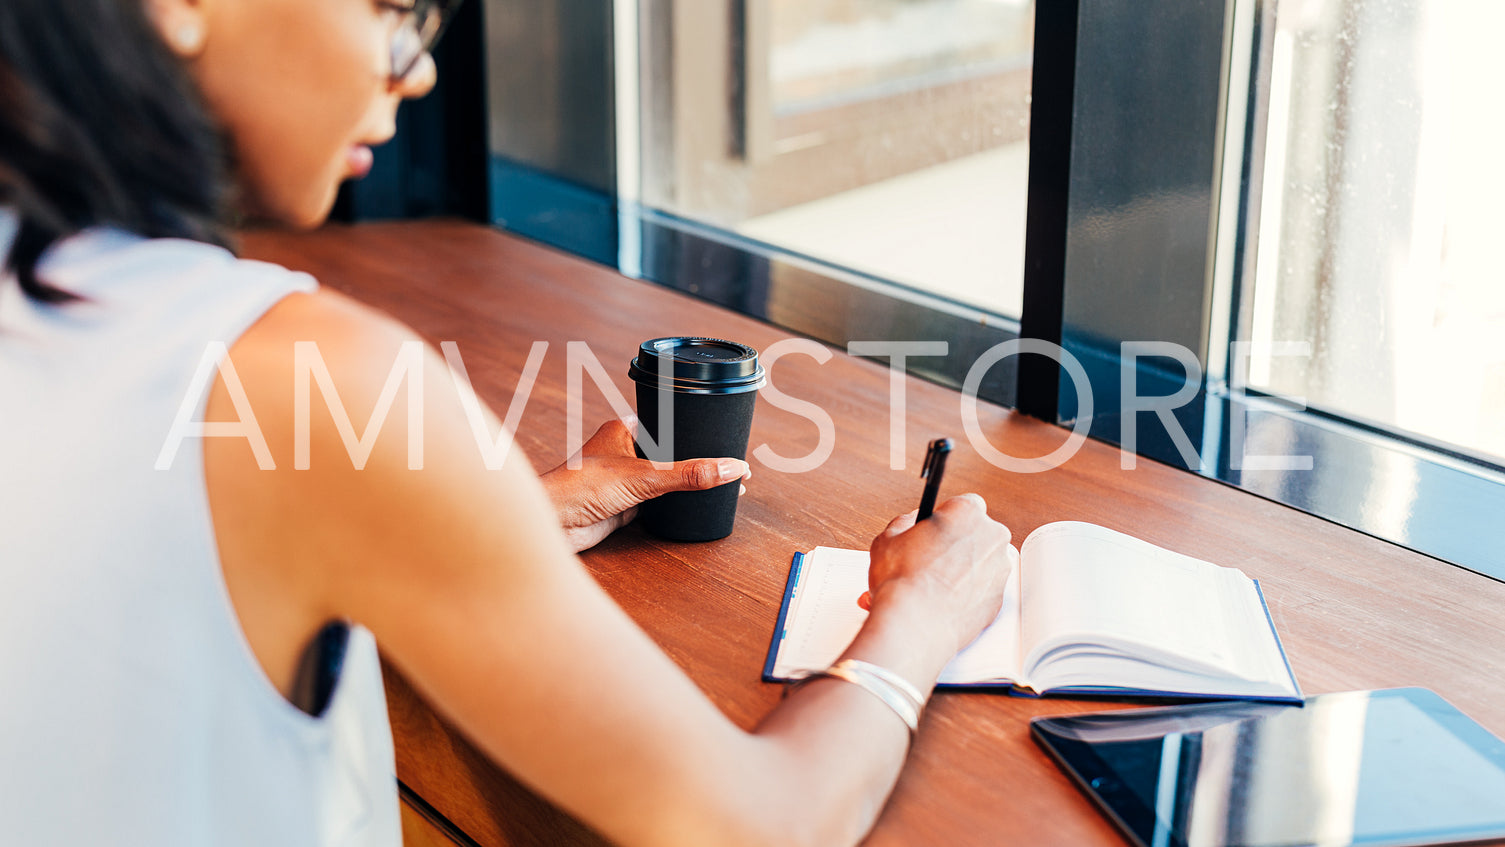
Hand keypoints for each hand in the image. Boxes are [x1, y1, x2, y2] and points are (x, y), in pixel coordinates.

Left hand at [540, 418, 750, 551]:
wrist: (552, 523)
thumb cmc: (581, 486)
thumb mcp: (645, 477)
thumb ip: (688, 474)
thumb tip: (730, 469)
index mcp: (625, 429)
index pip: (669, 422)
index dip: (696, 429)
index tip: (725, 437)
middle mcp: (624, 451)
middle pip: (670, 452)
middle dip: (696, 459)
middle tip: (730, 464)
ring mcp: (624, 479)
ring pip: (664, 478)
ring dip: (686, 483)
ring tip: (720, 486)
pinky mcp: (624, 505)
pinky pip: (657, 502)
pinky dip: (675, 504)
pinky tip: (694, 506)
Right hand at [860, 494, 1015, 652]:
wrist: (915, 625)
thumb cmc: (903, 582)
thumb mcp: (888, 537)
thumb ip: (906, 522)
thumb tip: (912, 522)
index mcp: (968, 512)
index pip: (962, 504)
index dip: (944, 519)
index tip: (933, 531)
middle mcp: (992, 536)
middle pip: (975, 533)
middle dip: (955, 544)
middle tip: (929, 559)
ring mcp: (999, 569)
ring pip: (980, 563)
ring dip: (961, 570)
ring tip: (931, 585)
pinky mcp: (999, 598)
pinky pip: (982, 590)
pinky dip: (967, 594)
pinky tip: (942, 601)